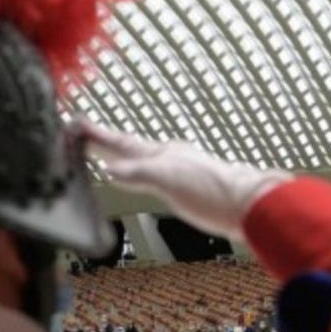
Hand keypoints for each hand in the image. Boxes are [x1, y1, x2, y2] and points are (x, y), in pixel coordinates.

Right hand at [80, 126, 292, 240]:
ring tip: (110, 152)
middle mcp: (172, 158)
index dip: (98, 136)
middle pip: (131, 147)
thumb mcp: (170, 180)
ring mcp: (183, 172)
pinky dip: (142, 175)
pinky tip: (149, 179)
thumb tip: (107, 168)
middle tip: (84, 133)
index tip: (75, 124)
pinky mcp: (193, 189)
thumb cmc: (215, 193)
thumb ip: (138, 173)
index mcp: (163, 154)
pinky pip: (157, 176)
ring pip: (145, 160)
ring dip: (124, 156)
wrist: (254, 207)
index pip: (122, 142)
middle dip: (107, 142)